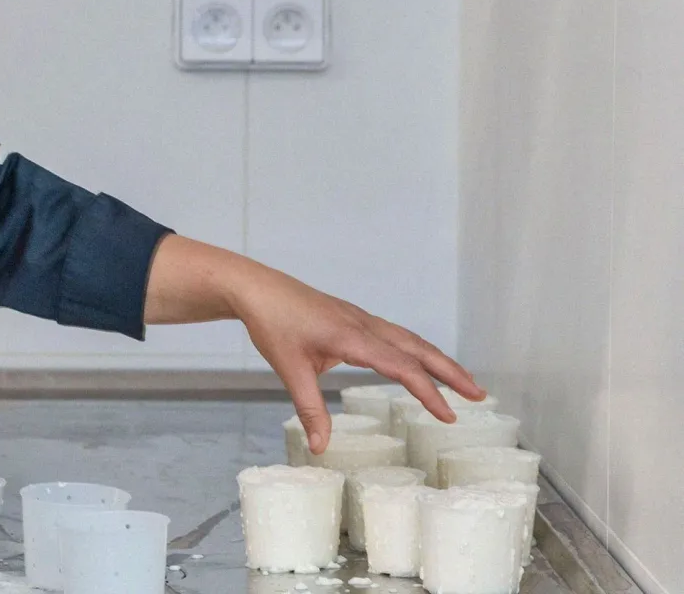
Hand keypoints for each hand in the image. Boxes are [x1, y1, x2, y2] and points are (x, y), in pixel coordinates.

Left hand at [225, 259, 482, 455]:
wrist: (257, 288)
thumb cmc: (272, 324)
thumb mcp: (290, 370)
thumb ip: (310, 409)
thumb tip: (321, 448)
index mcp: (353, 337)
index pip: (402, 367)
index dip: (428, 392)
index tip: (449, 415)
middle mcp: (364, 325)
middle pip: (418, 348)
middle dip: (451, 372)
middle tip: (480, 395)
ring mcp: (361, 318)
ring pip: (410, 339)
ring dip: (438, 359)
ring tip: (462, 382)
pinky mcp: (354, 318)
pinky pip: (396, 335)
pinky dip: (416, 350)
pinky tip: (420, 363)